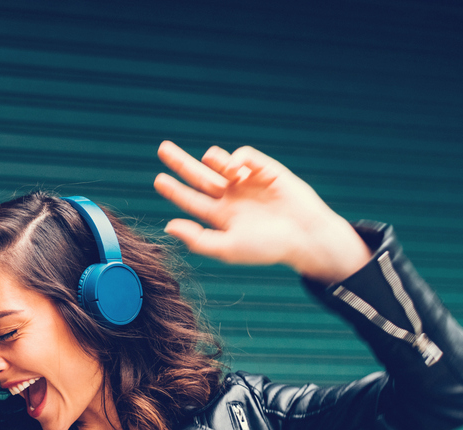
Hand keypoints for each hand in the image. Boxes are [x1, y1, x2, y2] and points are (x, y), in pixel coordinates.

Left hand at [153, 141, 371, 283]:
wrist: (304, 236)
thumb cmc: (267, 247)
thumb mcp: (228, 248)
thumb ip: (197, 239)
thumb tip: (169, 226)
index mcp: (221, 216)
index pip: (191, 200)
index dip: (174, 190)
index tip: (158, 179)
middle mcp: (231, 197)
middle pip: (199, 176)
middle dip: (180, 162)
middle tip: (162, 148)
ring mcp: (247, 182)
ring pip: (220, 163)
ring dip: (213, 159)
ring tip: (211, 161)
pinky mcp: (265, 170)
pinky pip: (245, 156)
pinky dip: (237, 158)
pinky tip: (236, 168)